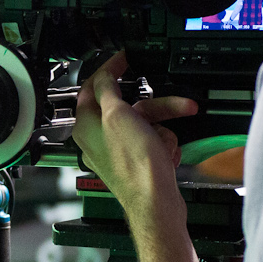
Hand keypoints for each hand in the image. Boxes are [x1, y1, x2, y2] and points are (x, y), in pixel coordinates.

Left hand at [73, 52, 196, 212]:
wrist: (155, 203)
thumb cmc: (134, 165)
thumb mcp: (118, 115)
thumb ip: (107, 90)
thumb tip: (103, 74)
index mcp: (86, 126)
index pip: (93, 87)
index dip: (110, 70)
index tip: (125, 59)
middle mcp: (98, 139)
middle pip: (127, 106)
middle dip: (155, 107)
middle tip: (176, 104)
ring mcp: (118, 151)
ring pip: (145, 124)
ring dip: (163, 128)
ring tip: (170, 140)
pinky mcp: (136, 163)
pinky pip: (152, 141)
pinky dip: (163, 144)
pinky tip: (167, 154)